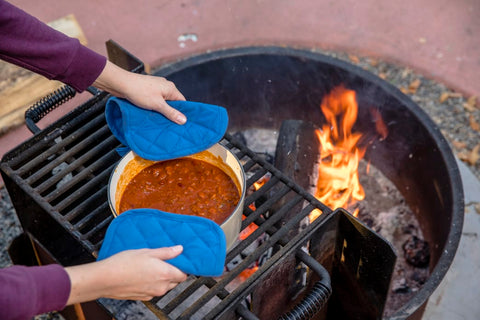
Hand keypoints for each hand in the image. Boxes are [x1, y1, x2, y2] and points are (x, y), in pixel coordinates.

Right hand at [65, 246, 186, 303]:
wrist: (105, 279)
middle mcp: (161, 287)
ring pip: (163, 286)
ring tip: (149, 267)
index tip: (177, 260)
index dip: (182, 267)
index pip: (184, 275)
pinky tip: (141, 275)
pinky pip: (153, 290)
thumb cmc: (125, 263)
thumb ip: (166, 252)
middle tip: (161, 261)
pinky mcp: (143, 298)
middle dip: (171, 272)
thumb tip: (179, 249)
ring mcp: (152, 294)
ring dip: (161, 278)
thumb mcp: (148, 252)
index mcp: (166, 274)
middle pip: (175, 281)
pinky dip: (151, 284)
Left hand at [93, 61, 186, 123]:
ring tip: (158, 118)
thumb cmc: (139, 92)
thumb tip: (184, 120)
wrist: (121, 83)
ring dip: (161, 109)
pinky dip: (154, 105)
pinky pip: (156, 99)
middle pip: (173, 102)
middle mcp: (165, 86)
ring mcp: (157, 86)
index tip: (180, 122)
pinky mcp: (149, 88)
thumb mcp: (157, 105)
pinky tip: (151, 111)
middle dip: (170, 112)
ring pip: (164, 101)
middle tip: (169, 123)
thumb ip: (171, 112)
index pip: (182, 102)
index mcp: (171, 88)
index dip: (182, 112)